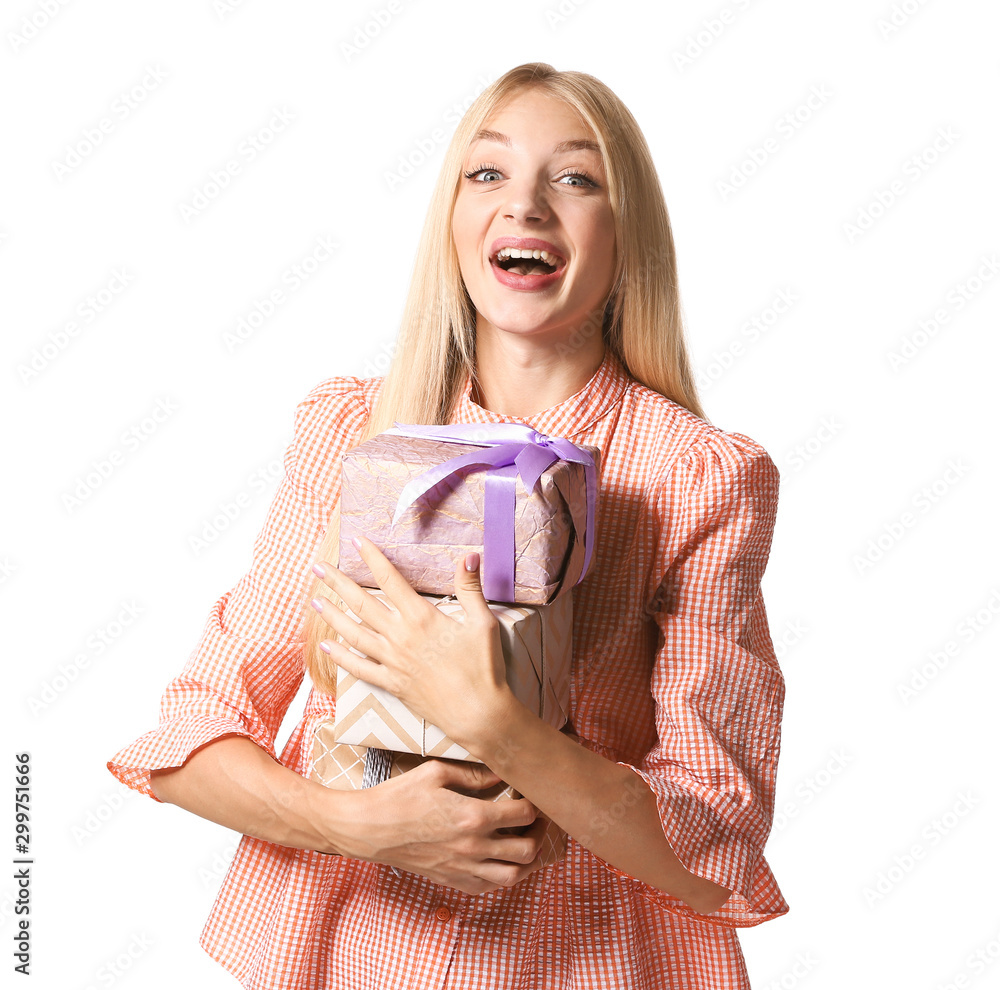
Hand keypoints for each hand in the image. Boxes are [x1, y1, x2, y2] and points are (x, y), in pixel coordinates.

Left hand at [309, 536, 515, 753]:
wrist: (477, 714)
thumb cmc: (483, 668)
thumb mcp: (483, 623)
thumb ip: (470, 588)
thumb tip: (469, 556)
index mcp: (421, 618)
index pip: (390, 580)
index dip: (372, 558)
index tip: (357, 541)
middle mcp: (400, 637)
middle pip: (361, 604)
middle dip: (337, 583)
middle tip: (318, 568)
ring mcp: (392, 662)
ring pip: (353, 634)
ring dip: (332, 616)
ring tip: (314, 602)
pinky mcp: (391, 683)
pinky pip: (359, 668)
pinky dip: (340, 657)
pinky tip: (326, 648)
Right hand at [337, 757, 550, 893]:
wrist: (368, 830)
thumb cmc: (399, 796)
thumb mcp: (436, 772)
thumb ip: (473, 774)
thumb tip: (500, 774)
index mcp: (472, 816)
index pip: (524, 815)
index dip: (535, 803)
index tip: (532, 795)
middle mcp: (473, 847)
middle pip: (527, 849)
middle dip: (540, 833)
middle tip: (537, 819)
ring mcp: (463, 868)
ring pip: (513, 875)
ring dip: (527, 860)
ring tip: (526, 842)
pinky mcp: (451, 881)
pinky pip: (488, 887)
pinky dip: (502, 876)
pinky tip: (500, 859)